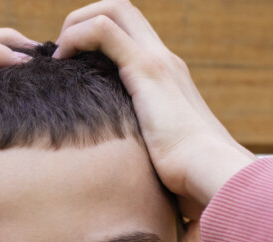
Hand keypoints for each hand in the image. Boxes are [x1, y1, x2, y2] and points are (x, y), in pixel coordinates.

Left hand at [54, 0, 253, 218]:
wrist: (213, 176)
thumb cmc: (192, 182)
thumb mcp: (163, 163)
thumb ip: (147, 159)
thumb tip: (137, 191)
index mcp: (169, 79)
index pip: (133, 35)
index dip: (99, 37)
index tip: (74, 66)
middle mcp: (165, 61)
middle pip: (123, 10)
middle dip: (85, 17)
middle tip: (62, 51)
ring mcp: (157, 61)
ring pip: (113, 9)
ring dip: (77, 22)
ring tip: (59, 55)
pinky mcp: (146, 70)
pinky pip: (103, 31)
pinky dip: (76, 36)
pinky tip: (62, 62)